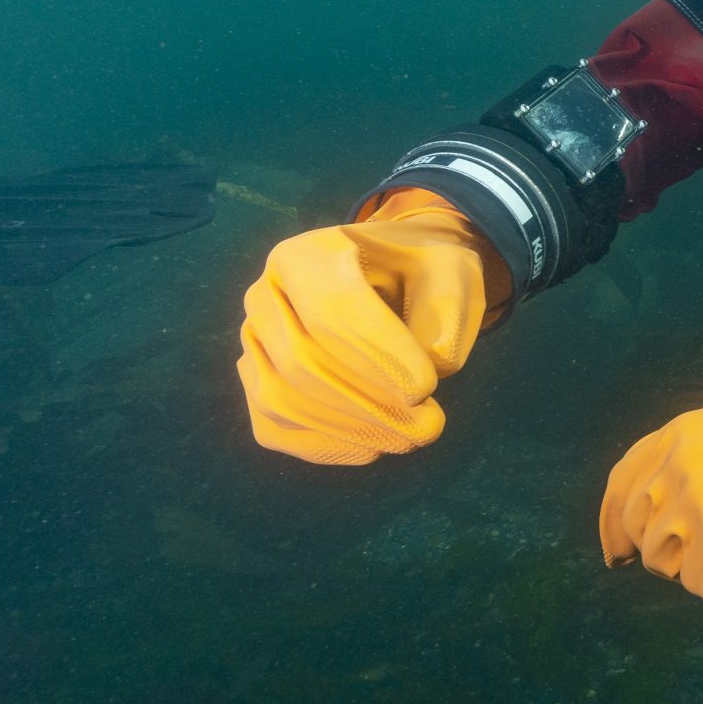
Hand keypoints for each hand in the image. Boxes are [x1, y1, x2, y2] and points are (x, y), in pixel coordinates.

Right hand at [236, 189, 506, 464]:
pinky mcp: (256, 380)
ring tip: (410, 438)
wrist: (392, 277)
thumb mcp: (449, 272)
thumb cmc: (420, 273)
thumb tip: (432, 363)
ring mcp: (253, 340)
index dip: (376, 358)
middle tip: (430, 427)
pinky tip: (371, 448)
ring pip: (282, 399)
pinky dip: (321, 445)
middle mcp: (264, 294)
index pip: (331, 312)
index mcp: (306, 255)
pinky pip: (273, 426)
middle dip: (369, 405)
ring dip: (348, 431)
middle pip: (302, 362)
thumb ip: (445, 312)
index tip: (426, 390)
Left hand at [600, 370, 702, 600]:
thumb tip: (651, 512)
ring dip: (698, 568)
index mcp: (678, 434)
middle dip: (665, 552)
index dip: (612, 526)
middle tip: (699, 558)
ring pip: (666, 564)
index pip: (620, 485)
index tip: (617, 553)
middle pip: (640, 531)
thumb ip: (686, 461)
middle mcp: (677, 467)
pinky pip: (700, 587)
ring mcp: (695, 507)